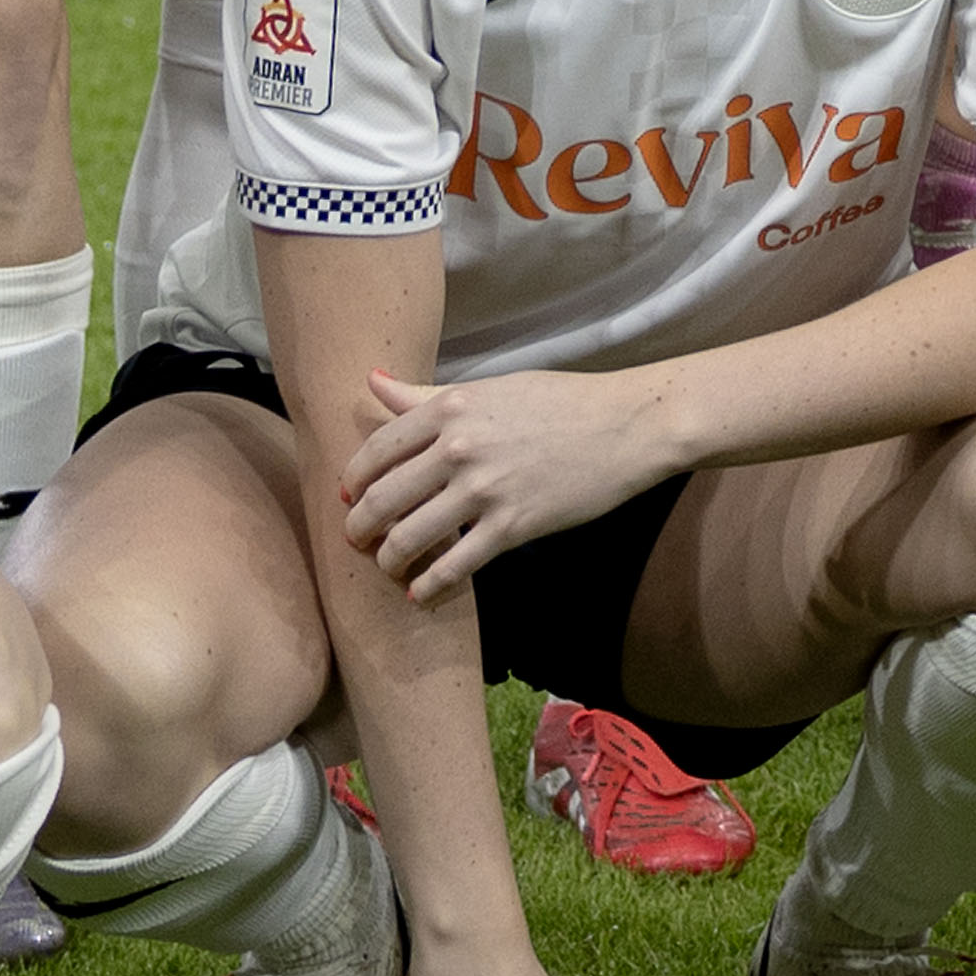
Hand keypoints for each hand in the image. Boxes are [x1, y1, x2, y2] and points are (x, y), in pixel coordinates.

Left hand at [341, 365, 685, 599]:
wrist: (626, 426)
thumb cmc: (559, 401)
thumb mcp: (487, 389)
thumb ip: (424, 394)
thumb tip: (372, 381)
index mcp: (449, 409)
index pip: (375, 451)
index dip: (353, 482)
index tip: (349, 499)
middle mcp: (458, 448)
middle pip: (381, 499)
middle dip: (358, 529)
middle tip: (356, 543)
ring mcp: (484, 489)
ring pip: (409, 539)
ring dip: (388, 562)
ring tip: (389, 569)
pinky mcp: (512, 526)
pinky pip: (454, 567)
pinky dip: (428, 586)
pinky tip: (420, 594)